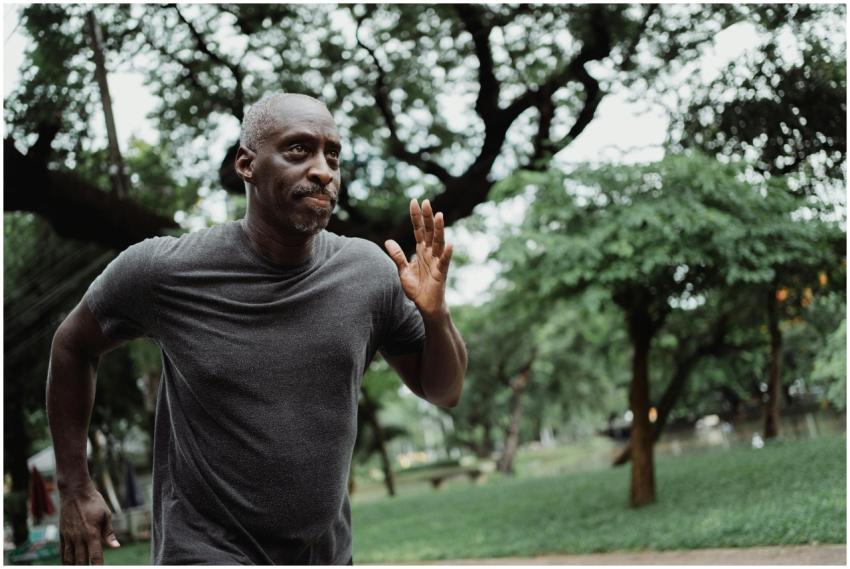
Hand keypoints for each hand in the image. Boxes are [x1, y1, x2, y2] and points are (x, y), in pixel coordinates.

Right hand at [59, 481, 119, 564]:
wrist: (75, 492)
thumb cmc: (93, 502)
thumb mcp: (106, 515)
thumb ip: (109, 533)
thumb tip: (116, 546)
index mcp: (92, 533)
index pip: (95, 556)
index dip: (98, 566)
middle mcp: (79, 537)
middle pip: (80, 561)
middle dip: (85, 568)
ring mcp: (69, 536)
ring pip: (69, 558)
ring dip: (74, 566)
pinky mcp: (62, 534)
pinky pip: (63, 551)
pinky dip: (65, 560)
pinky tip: (68, 564)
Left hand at [385, 199, 453, 318]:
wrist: (426, 307)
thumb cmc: (417, 289)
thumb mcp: (403, 270)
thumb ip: (397, 255)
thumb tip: (388, 241)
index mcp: (421, 251)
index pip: (419, 230)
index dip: (416, 216)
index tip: (414, 201)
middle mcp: (430, 253)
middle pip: (429, 231)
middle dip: (427, 217)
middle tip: (426, 201)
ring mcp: (437, 262)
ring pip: (438, 242)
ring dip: (439, 229)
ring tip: (439, 215)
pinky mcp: (441, 273)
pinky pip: (444, 262)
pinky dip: (447, 254)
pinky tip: (450, 245)